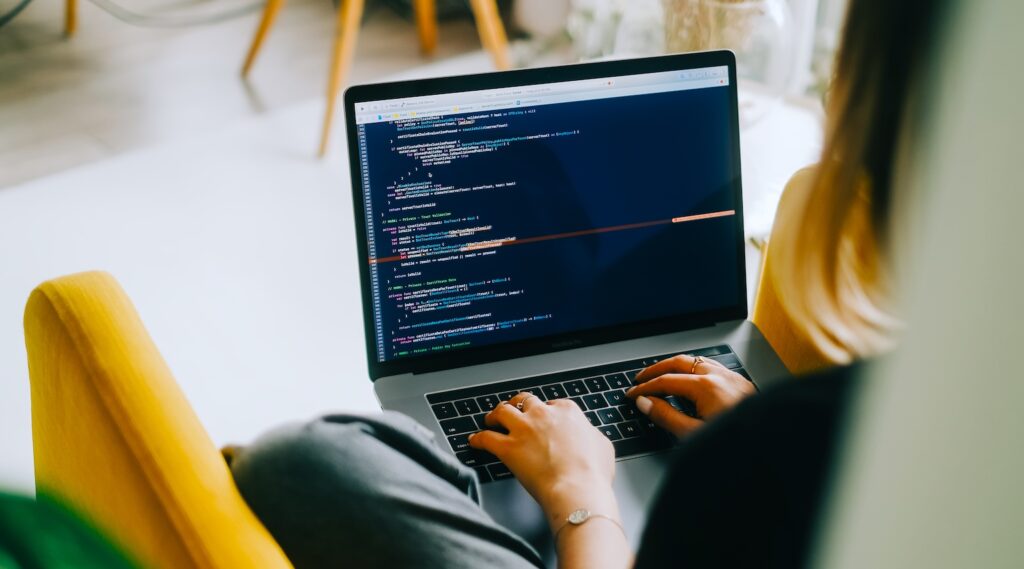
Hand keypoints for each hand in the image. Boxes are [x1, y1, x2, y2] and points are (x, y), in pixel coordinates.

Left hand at [469, 392, 618, 530]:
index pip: (550, 404)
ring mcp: (523, 429)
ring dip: (494, 415)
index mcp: (567, 411)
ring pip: (501, 412)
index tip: (541, 417)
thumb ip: (591, 435)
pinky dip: (478, 439)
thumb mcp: (603, 446)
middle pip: (524, 401)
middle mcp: (543, 414)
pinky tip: (474, 442)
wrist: (578, 489)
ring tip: (491, 420)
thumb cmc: (593, 472)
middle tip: (513, 411)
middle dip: (517, 405)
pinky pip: (486, 438)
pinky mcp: (508, 447)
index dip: (544, 410)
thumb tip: (588, 436)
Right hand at [627, 354, 755, 437]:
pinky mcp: (742, 384)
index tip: (633, 394)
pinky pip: (713, 367)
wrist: (771, 444)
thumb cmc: (736, 445)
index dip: (645, 387)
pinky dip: (696, 369)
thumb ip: (666, 416)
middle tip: (641, 378)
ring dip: (676, 366)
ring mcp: (733, 377)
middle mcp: (719, 376)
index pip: (665, 381)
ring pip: (697, 361)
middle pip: (679, 363)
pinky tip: (693, 378)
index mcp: (705, 387)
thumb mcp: (693, 434)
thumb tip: (646, 403)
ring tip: (663, 375)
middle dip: (656, 369)